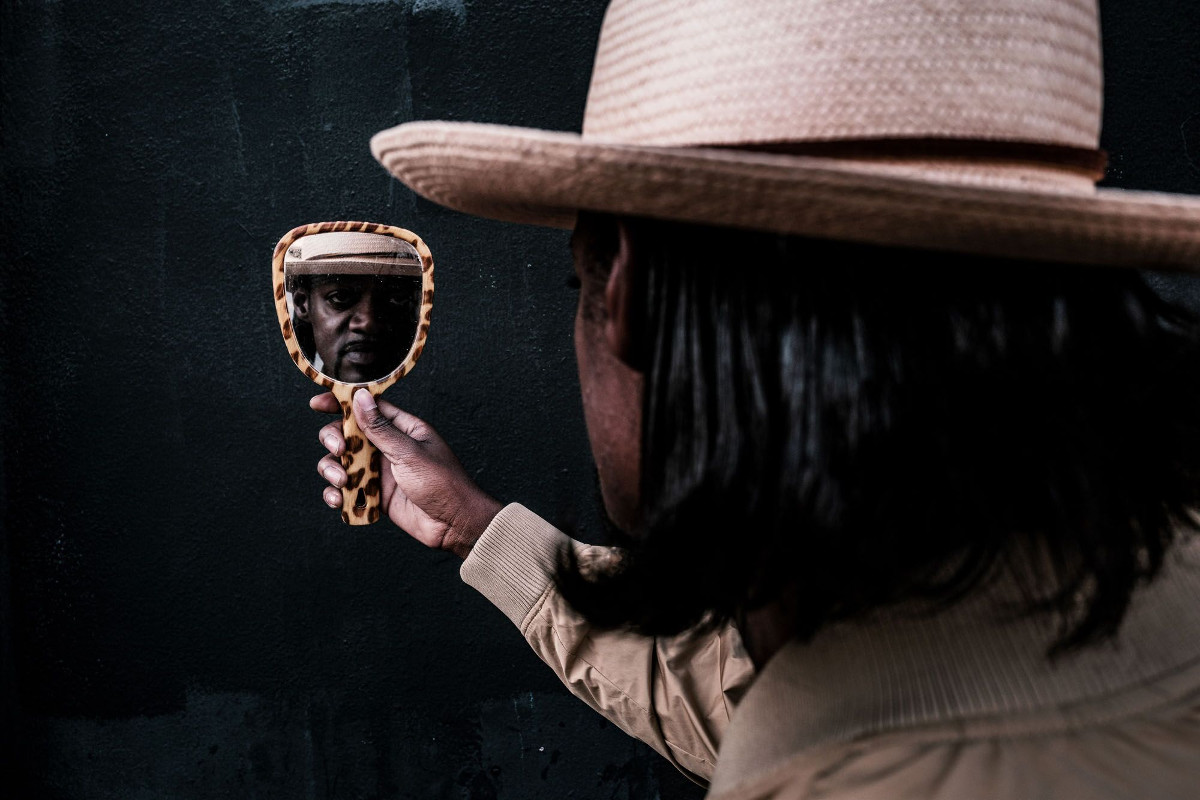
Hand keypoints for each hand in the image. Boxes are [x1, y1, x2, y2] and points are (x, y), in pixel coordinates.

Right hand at [312, 389, 502, 557]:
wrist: (454, 524)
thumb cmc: (443, 483)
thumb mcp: (409, 452)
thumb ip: (380, 428)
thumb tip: (360, 397)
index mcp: (402, 429)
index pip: (367, 408)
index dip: (341, 403)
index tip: (317, 403)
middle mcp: (388, 447)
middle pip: (347, 434)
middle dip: (335, 439)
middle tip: (340, 450)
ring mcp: (380, 471)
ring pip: (342, 463)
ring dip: (333, 469)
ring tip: (342, 482)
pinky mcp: (375, 495)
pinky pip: (347, 490)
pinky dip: (337, 494)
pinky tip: (339, 499)